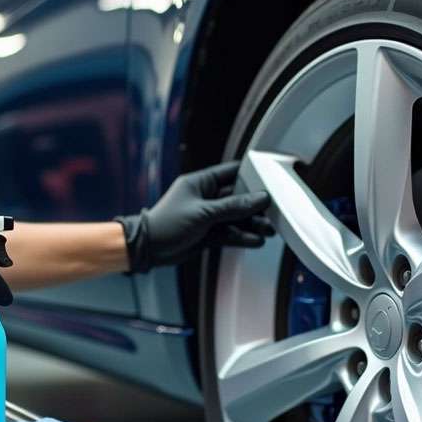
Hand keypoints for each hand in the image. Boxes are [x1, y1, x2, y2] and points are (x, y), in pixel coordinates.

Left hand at [116, 161, 272, 272]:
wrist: (148, 249)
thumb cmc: (167, 223)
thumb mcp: (204, 213)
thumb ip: (233, 206)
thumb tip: (259, 198)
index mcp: (201, 182)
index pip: (231, 172)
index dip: (251, 175)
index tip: (270, 179)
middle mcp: (206, 197)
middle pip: (237, 198)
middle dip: (255, 206)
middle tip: (273, 212)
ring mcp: (207, 216)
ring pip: (235, 218)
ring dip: (251, 225)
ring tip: (268, 231)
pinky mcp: (208, 234)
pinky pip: (229, 233)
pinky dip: (242, 237)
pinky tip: (255, 241)